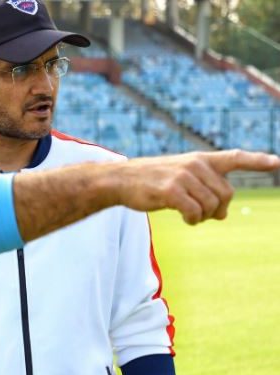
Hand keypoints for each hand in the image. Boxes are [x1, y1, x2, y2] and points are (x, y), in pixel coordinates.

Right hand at [115, 150, 279, 223]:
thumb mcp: (179, 179)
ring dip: (203, 217)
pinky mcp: (172, 191)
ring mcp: (183, 177)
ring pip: (212, 205)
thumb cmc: (150, 181)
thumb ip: (203, 190)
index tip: (277, 162)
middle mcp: (195, 165)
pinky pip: (195, 212)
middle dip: (218, 209)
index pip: (234, 158)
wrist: (120, 180)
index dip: (257, 161)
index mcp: (199, 159)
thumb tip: (223, 215)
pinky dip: (193, 220)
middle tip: (202, 215)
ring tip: (190, 216)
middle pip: (226, 194)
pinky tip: (185, 219)